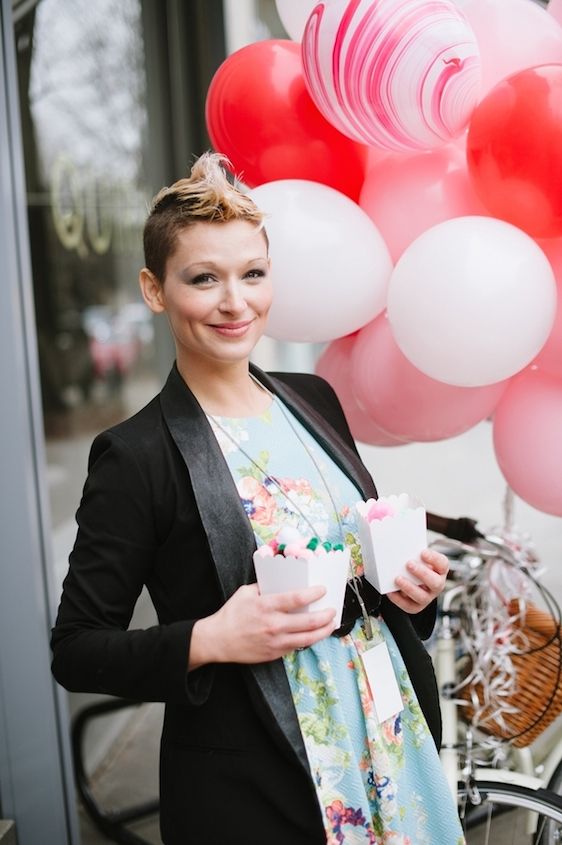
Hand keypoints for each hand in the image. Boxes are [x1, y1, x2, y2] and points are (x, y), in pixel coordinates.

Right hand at [189, 583, 336, 667]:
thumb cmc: (231, 615)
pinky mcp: (275, 654)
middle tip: (332, 610)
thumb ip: (264, 587)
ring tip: (331, 624)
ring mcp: (276, 642)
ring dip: (324, 631)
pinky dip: (308, 640)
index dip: (313, 594)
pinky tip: (314, 634)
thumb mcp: (245, 593)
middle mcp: (274, 625)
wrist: (218, 640)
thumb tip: (281, 581)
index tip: (322, 590)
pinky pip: (297, 647)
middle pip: (309, 622)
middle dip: (326, 615)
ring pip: (308, 639)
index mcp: (266, 606)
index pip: (296, 599)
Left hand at [386, 549, 448, 613]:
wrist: (409, 578)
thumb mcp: (418, 558)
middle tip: (409, 564)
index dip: (433, 558)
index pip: (442, 564)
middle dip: (422, 573)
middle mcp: (437, 585)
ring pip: (422, 597)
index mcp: (440, 570)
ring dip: (409, 587)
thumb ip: (414, 555)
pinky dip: (398, 599)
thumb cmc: (415, 565)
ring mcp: (428, 597)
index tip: (422, 552)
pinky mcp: (416, 606)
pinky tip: (391, 591)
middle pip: (435, 582)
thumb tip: (402, 552)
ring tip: (398, 578)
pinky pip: (409, 606)